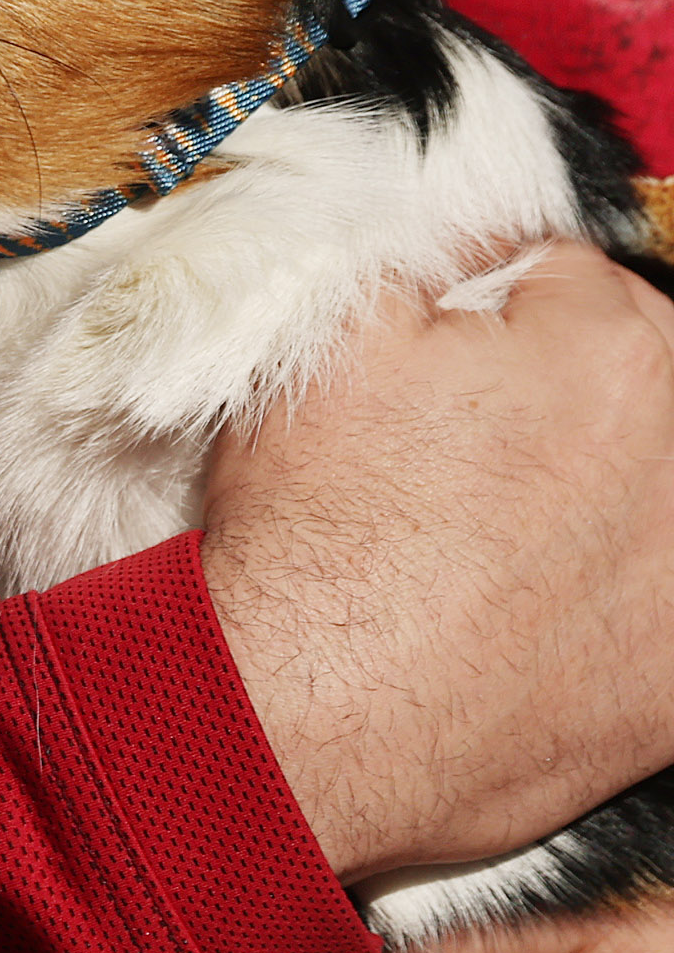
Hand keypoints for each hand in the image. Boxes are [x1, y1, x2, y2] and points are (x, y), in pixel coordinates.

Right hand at [201, 245, 673, 878]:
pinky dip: (617, 590)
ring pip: (649, 482)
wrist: (313, 717)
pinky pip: (650, 594)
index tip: (444, 364)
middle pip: (635, 375)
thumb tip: (468, 235)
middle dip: (563, 395)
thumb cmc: (317, 535)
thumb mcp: (330, 339)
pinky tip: (540, 602)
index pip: (566, 280)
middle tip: (463, 450)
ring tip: (499, 532)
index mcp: (612, 348)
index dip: (488, 315)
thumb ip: (421, 257)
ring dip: (608, 486)